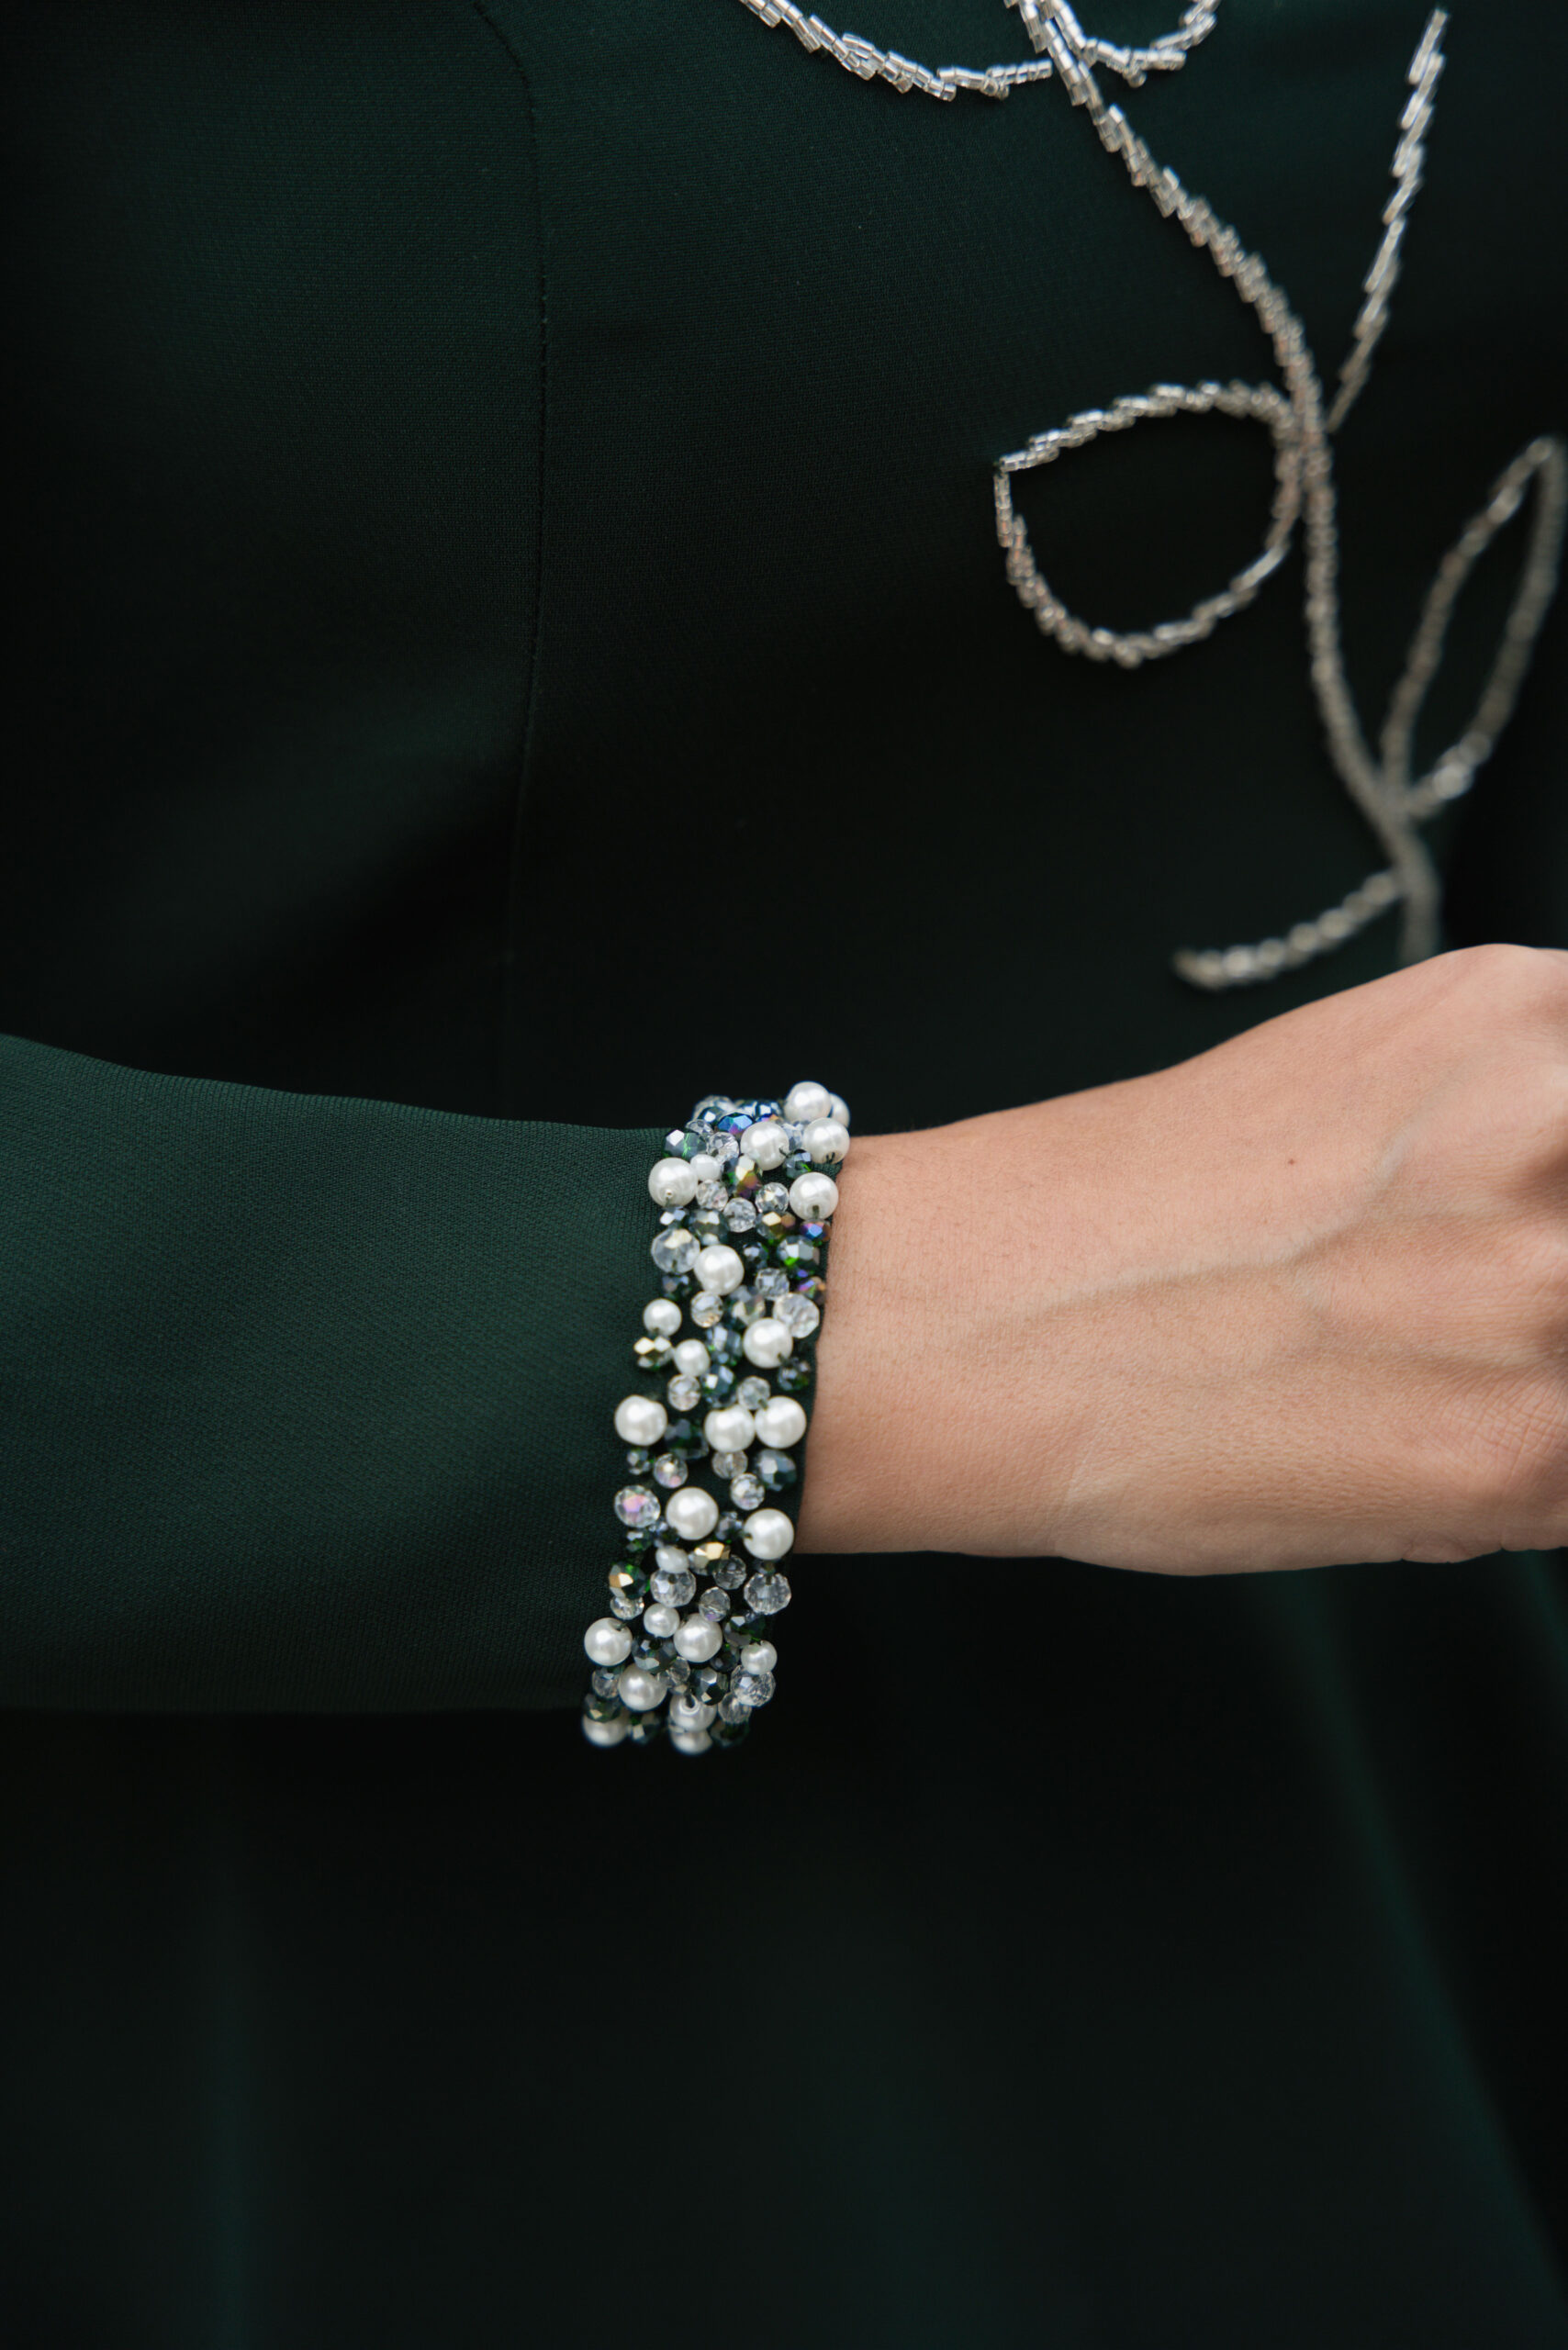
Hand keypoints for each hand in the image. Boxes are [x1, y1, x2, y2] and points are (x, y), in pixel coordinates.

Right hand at [797, 945, 1567, 1571]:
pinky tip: (1441, 1466)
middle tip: (1475, 1316)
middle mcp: (1558, 1118)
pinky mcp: (1519, 1451)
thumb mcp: (1369, 1087)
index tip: (1556, 1238)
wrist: (976, 1318)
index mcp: (1526, 1011)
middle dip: (1560, 1301)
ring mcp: (1546, 1283)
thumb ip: (1525, 1129)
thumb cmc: (1138, 1211)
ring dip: (1545, 1383)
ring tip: (1434, 1386)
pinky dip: (1535, 1482)